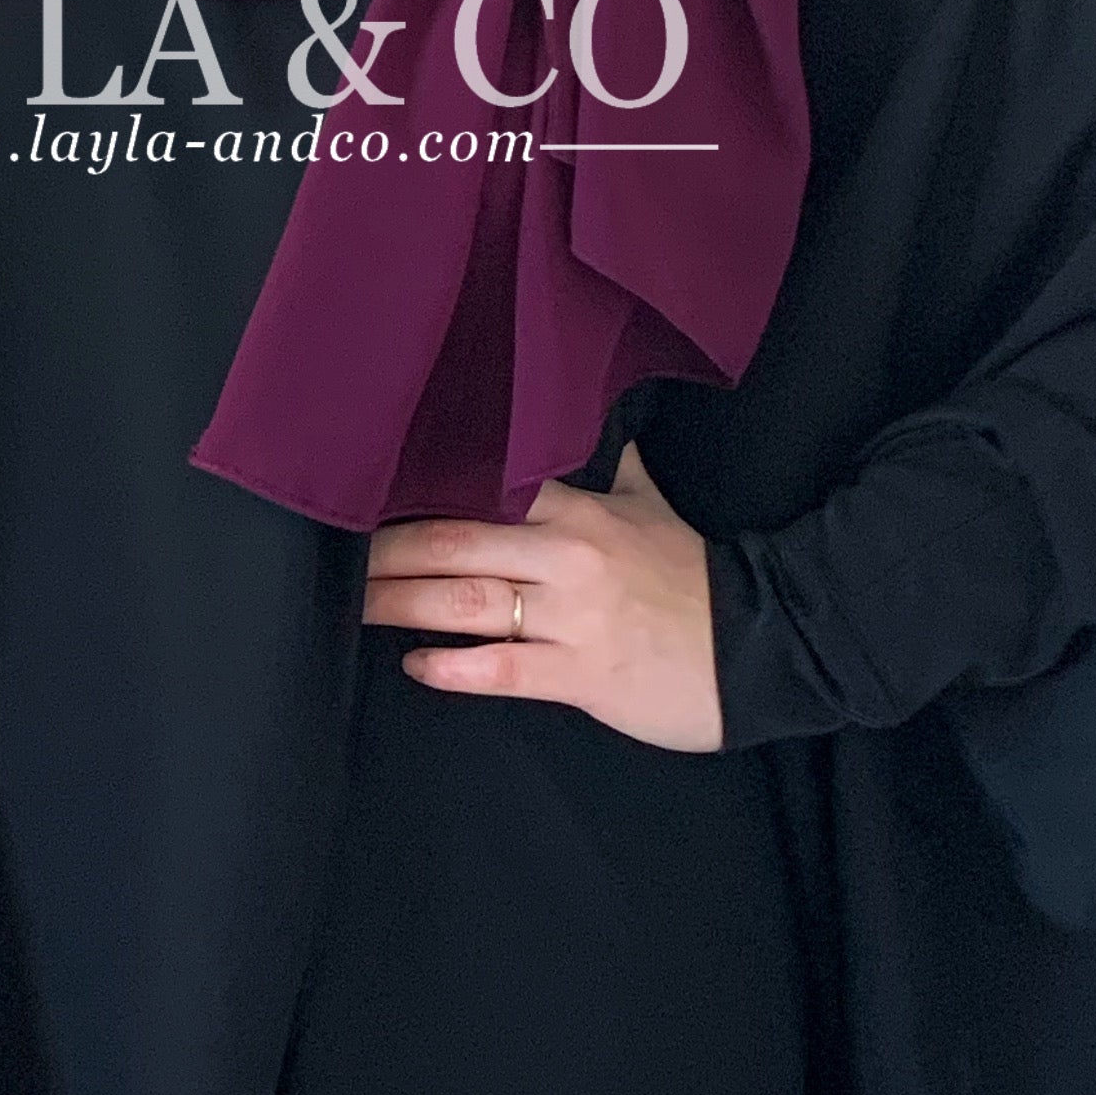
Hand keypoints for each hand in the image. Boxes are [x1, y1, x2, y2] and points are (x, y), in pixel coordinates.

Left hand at [361, 438, 723, 751]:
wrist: (763, 646)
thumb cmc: (696, 577)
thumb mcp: (653, 506)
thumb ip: (612, 468)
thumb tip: (597, 419)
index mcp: (578, 510)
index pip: (484, 486)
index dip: (420, 490)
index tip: (366, 490)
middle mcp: (567, 556)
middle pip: (452, 543)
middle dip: (384, 551)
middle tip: (332, 553)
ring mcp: (572, 618)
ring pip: (464, 603)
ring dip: (399, 603)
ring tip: (352, 605)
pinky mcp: (580, 675)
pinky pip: (501, 669)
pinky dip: (452, 668)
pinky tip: (416, 664)